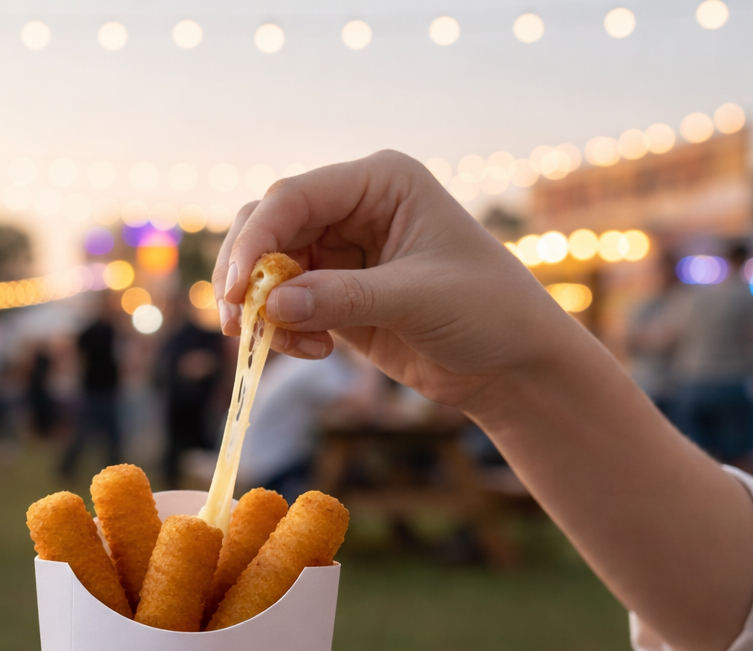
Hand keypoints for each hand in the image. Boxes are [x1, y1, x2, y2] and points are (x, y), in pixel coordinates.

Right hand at [220, 151, 752, 650]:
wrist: (513, 367)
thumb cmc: (488, 313)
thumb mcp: (418, 300)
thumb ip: (344, 298)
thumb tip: (272, 303)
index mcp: (381, 182)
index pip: (295, 197)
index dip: (257, 239)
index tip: (239, 289)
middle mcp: (355, 207)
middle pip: (269, 226)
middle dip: (249, 274)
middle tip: (240, 322)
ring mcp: (342, 251)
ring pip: (268, 267)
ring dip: (263, 308)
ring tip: (292, 347)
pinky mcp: (335, 293)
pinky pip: (283, 303)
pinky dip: (282, 329)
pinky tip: (315, 352)